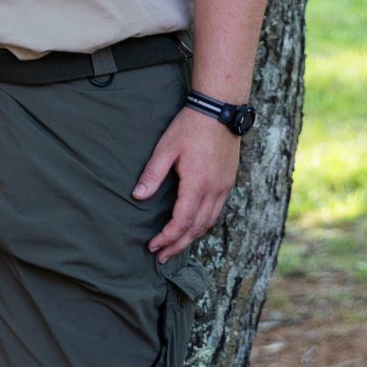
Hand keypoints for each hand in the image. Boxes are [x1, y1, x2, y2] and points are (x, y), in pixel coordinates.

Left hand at [134, 106, 241, 262]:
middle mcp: (214, 190)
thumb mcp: (166, 148)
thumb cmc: (190, 126)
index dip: (167, 237)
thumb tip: (138, 197)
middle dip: (178, 245)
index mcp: (197, 184)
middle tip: (162, 257)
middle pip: (197, 228)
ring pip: (209, 222)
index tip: (153, 246)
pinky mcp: (228, 181)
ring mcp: (224, 186)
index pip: (182, 221)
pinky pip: (217, 211)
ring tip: (176, 246)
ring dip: (192, 237)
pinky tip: (193, 226)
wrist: (221, 109)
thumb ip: (152, 174)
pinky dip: (204, 224)